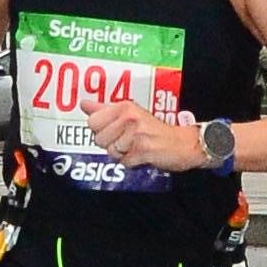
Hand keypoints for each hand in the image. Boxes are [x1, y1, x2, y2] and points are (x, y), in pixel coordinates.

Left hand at [78, 96, 208, 171]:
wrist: (183, 143)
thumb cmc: (156, 129)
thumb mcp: (130, 113)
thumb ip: (105, 109)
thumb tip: (84, 104)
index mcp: (124, 106)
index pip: (92, 121)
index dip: (100, 130)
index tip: (111, 129)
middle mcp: (129, 118)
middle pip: (99, 139)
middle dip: (110, 143)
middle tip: (126, 139)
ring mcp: (136, 134)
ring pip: (111, 152)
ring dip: (122, 154)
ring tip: (135, 146)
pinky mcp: (142, 150)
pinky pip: (124, 162)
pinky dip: (131, 162)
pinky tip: (141, 154)